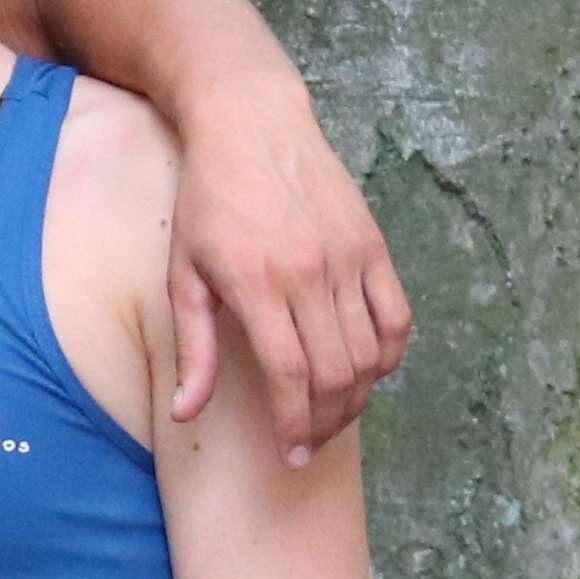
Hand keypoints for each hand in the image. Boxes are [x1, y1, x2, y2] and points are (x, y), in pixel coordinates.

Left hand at [166, 83, 413, 460]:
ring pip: (370, 352)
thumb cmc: (206, 201)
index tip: (291, 454)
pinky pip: (396, 317)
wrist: (250, 125)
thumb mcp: (183, 272)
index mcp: (256, 283)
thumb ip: (193, 347)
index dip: (294, 423)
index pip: (289, 375)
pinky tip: (370, 372)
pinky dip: (390, 355)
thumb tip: (185, 415)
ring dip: (358, 396)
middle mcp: (309, 273)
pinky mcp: (373, 245)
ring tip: (334, 414)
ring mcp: (347, 258)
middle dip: (326, 421)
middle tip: (311, 443)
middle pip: (336, 373)